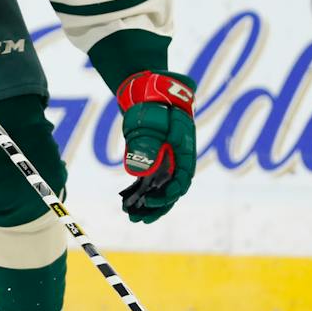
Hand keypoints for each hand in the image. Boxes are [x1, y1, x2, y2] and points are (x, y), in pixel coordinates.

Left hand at [116, 71, 196, 221]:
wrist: (153, 91)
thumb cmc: (158, 105)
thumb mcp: (156, 122)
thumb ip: (149, 145)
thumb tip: (138, 171)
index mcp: (185, 154)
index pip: (181, 182)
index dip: (168, 195)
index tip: (151, 201)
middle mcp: (176, 161)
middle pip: (170, 191)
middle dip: (156, 207)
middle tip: (139, 219)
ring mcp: (165, 162)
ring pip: (158, 189)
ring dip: (147, 204)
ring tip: (132, 217)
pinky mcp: (152, 160)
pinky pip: (147, 181)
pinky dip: (139, 193)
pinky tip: (127, 202)